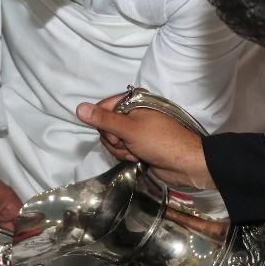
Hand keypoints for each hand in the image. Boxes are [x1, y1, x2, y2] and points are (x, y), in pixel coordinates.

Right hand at [76, 95, 214, 189]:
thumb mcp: (130, 129)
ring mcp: (136, 130)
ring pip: (112, 140)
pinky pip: (121, 149)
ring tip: (137, 152)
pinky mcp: (138, 145)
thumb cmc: (160, 142)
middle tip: (129, 144)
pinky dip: (127, 155)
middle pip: (106, 126)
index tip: (114, 133)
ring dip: (122, 150)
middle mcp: (133, 112)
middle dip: (114, 140)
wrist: (186, 165)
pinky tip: (139, 158)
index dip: (104, 124)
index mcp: (133, 101)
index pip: (103, 108)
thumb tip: (79, 108)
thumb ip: (104, 119)